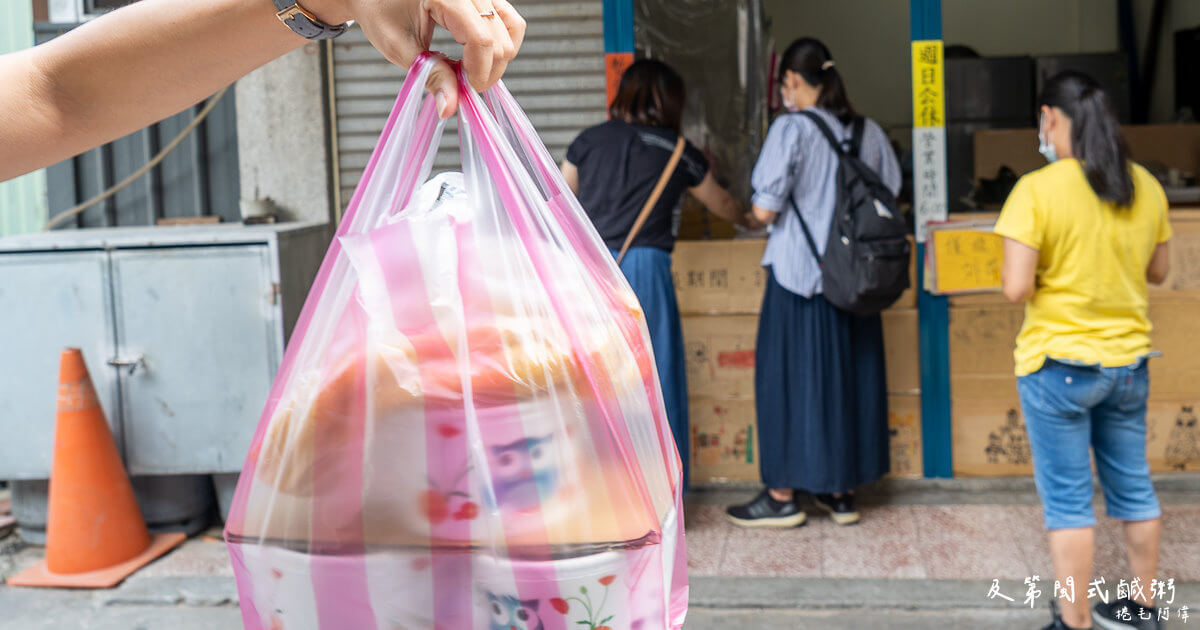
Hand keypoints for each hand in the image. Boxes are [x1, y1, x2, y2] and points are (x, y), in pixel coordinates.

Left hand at [317, 0, 525, 117]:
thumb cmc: (382, 14)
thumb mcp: (400, 48)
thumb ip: (431, 75)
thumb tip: (450, 107)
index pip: (481, 39)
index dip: (479, 72)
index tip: (465, 90)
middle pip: (500, 38)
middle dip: (487, 70)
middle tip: (463, 85)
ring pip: (512, 29)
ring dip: (498, 59)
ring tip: (472, 71)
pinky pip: (510, 21)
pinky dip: (502, 44)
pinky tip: (480, 57)